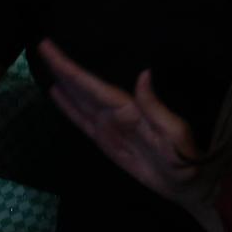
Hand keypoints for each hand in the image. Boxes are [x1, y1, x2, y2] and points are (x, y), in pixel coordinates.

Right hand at [35, 40, 205, 211]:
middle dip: (63, 68)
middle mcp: (116, 113)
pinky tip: (56, 92)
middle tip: (42, 46)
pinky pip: (82, 120)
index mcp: (129, 110)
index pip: (94, 86)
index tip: (52, 49)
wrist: (189, 185)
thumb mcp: (176, 135)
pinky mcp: (106, 141)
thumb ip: (156, 108)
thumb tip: (144, 74)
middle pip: (84, 87)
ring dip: (63, 82)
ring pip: (80, 100)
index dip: (72, 69)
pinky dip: (68, 106)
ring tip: (45, 62)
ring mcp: (110, 127)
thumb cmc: (186, 161)